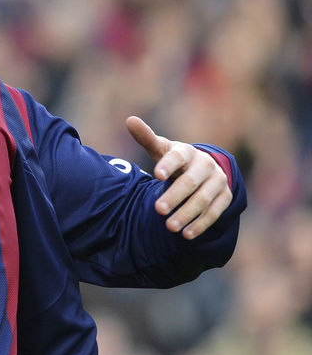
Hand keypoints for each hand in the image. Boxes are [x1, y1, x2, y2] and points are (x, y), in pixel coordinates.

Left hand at [126, 116, 232, 239]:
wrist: (204, 168)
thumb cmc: (174, 159)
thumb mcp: (160, 149)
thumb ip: (145, 137)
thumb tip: (130, 120)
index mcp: (186, 151)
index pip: (177, 157)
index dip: (168, 165)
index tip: (156, 176)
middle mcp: (205, 165)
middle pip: (190, 182)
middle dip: (174, 196)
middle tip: (157, 209)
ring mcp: (218, 181)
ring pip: (203, 199)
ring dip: (187, 214)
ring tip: (169, 227)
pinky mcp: (225, 196)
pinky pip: (215, 212)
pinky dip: (201, 224)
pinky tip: (187, 234)